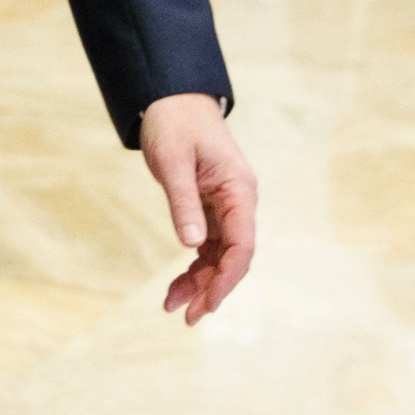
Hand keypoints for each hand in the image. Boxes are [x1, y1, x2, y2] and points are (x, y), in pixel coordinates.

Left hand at [139, 92, 256, 326]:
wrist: (171, 98)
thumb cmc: (174, 123)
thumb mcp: (173, 162)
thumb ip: (184, 202)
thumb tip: (193, 246)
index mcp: (239, 190)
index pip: (242, 244)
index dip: (227, 277)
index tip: (207, 302)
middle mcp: (238, 201)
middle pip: (233, 256)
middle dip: (211, 287)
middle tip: (186, 316)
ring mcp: (225, 205)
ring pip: (219, 254)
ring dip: (199, 281)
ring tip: (172, 306)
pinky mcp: (209, 206)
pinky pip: (207, 244)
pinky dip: (193, 265)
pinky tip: (177, 286)